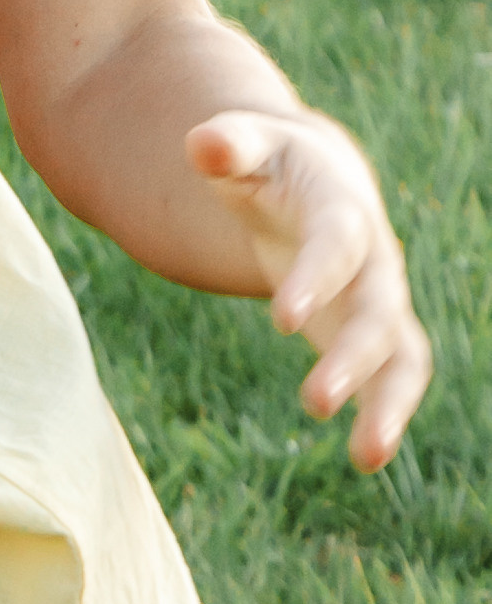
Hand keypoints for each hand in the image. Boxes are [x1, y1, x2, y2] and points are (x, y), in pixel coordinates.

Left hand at [186, 111, 432, 469]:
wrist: (310, 179)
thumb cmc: (268, 162)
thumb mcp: (245, 146)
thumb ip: (226, 145)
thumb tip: (201, 145)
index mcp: (340, 207)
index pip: (336, 243)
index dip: (316, 278)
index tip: (282, 319)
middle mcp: (374, 258)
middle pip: (377, 310)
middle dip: (352, 357)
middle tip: (313, 401)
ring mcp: (380, 299)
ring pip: (402, 355)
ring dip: (389, 404)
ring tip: (366, 457)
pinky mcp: (375, 334)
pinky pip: (394, 378)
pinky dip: (385, 415)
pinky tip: (364, 459)